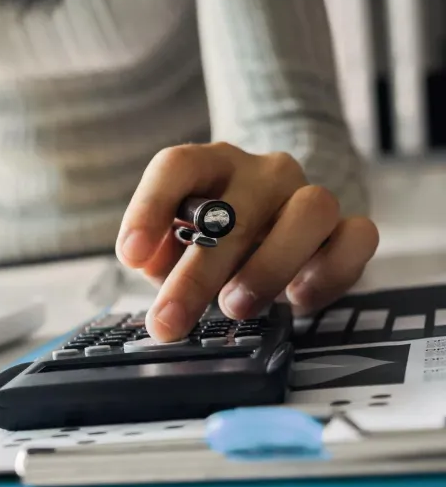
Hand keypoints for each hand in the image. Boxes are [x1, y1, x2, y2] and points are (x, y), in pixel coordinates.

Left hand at [116, 142, 378, 341]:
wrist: (274, 226)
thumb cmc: (214, 240)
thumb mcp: (175, 247)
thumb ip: (160, 254)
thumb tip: (149, 265)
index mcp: (210, 165)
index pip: (177, 166)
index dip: (149, 208)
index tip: (130, 257)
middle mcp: (262, 172)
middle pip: (234, 210)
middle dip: (196, 275)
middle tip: (170, 321)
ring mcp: (308, 194)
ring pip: (309, 211)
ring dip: (268, 267)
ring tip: (234, 308)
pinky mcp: (346, 227)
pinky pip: (357, 237)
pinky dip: (329, 272)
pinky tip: (297, 301)